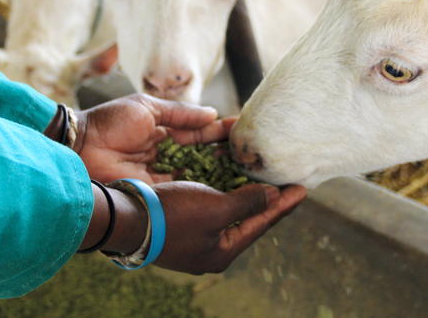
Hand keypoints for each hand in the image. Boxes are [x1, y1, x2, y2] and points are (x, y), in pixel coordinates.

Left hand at [75, 94, 235, 183]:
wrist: (78, 147)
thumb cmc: (108, 121)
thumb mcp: (147, 107)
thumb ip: (180, 113)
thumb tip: (212, 114)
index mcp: (163, 132)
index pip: (200, 133)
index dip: (221, 132)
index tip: (246, 130)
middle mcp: (166, 155)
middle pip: (204, 156)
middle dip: (227, 155)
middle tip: (256, 154)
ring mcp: (162, 175)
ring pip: (198, 174)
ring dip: (220, 172)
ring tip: (248, 170)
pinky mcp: (156, 192)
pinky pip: (183, 190)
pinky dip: (203, 188)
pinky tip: (226, 186)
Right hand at [152, 182, 306, 273]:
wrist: (124, 217)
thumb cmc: (173, 215)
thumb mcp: (216, 209)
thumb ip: (248, 203)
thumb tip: (272, 196)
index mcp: (222, 252)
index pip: (261, 225)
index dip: (283, 205)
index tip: (303, 188)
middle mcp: (209, 248)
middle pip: (246, 219)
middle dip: (265, 200)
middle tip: (286, 182)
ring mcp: (192, 236)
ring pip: (226, 210)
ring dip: (243, 191)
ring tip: (261, 175)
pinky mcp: (176, 221)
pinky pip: (208, 203)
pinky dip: (221, 188)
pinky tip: (227, 175)